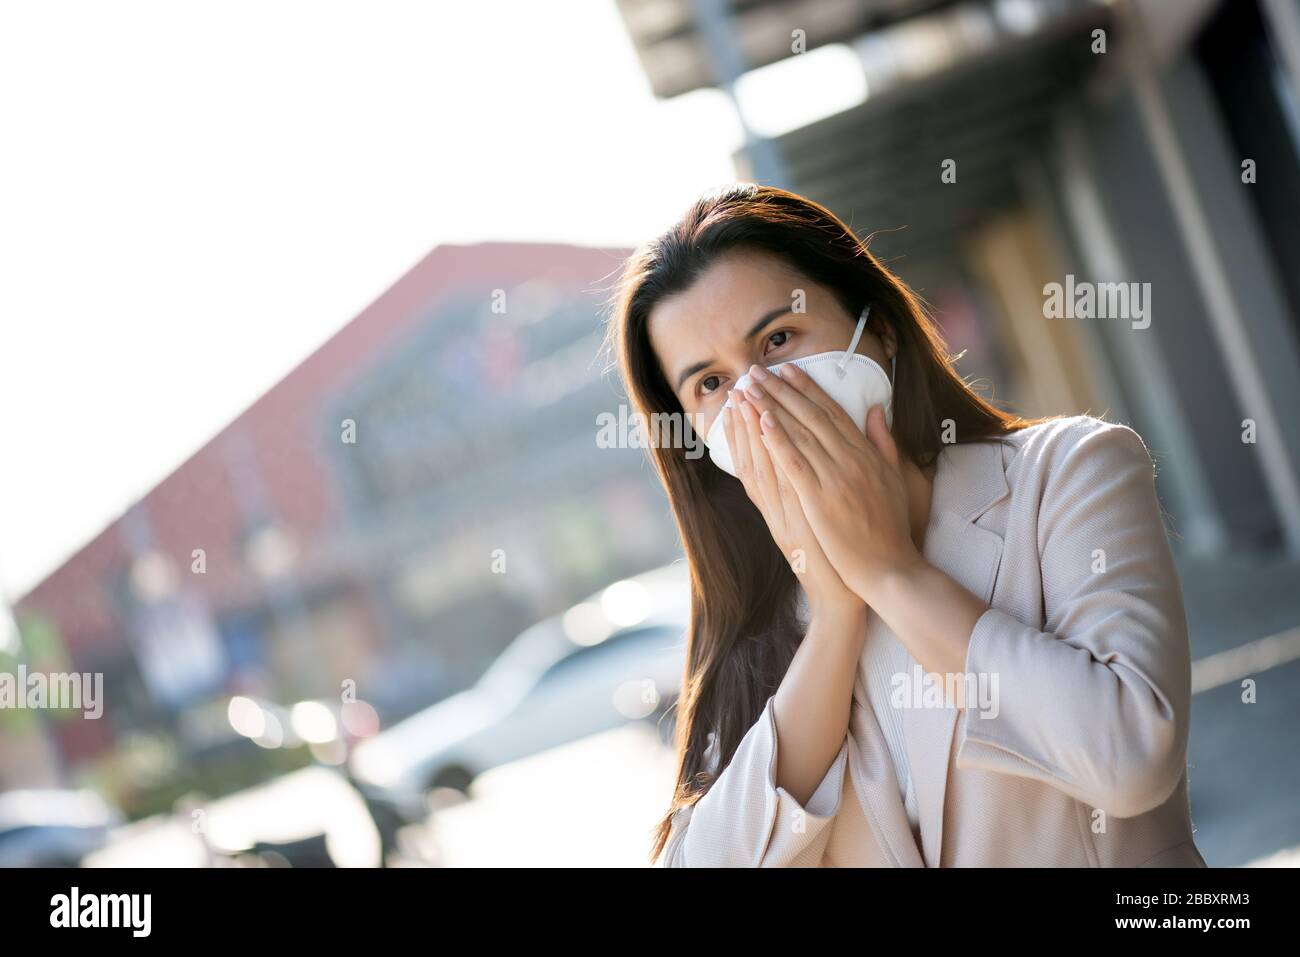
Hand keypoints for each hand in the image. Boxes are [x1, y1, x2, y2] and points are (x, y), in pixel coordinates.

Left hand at [740, 363, 925, 605]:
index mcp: (866, 453)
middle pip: (810, 416)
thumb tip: (876, 410)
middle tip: (756, 370)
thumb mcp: (895, 478)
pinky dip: (778, 440)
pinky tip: (762, 421)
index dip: (808, 388)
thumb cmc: (892, 527)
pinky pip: (795, 463)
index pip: (832, 412)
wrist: (889, 568)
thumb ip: (884, 443)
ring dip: (771, 407)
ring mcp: (835, 478)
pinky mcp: (820, 499)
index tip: (787, 370)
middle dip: (781, 390)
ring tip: (748, 388)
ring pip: (799, 434)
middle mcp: (851, 459)